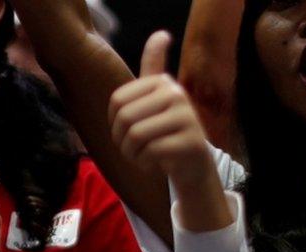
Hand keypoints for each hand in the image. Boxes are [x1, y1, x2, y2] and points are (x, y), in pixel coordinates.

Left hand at [108, 31, 215, 192]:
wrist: (192, 164)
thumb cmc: (165, 132)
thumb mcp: (155, 99)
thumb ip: (153, 68)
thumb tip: (161, 34)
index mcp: (162, 82)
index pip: (117, 100)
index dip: (113, 123)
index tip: (125, 131)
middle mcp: (176, 94)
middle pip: (125, 117)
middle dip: (121, 141)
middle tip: (132, 149)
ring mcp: (186, 117)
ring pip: (136, 135)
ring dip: (131, 153)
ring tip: (141, 156)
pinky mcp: (191, 142)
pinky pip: (151, 152)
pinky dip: (144, 163)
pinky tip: (154, 164)